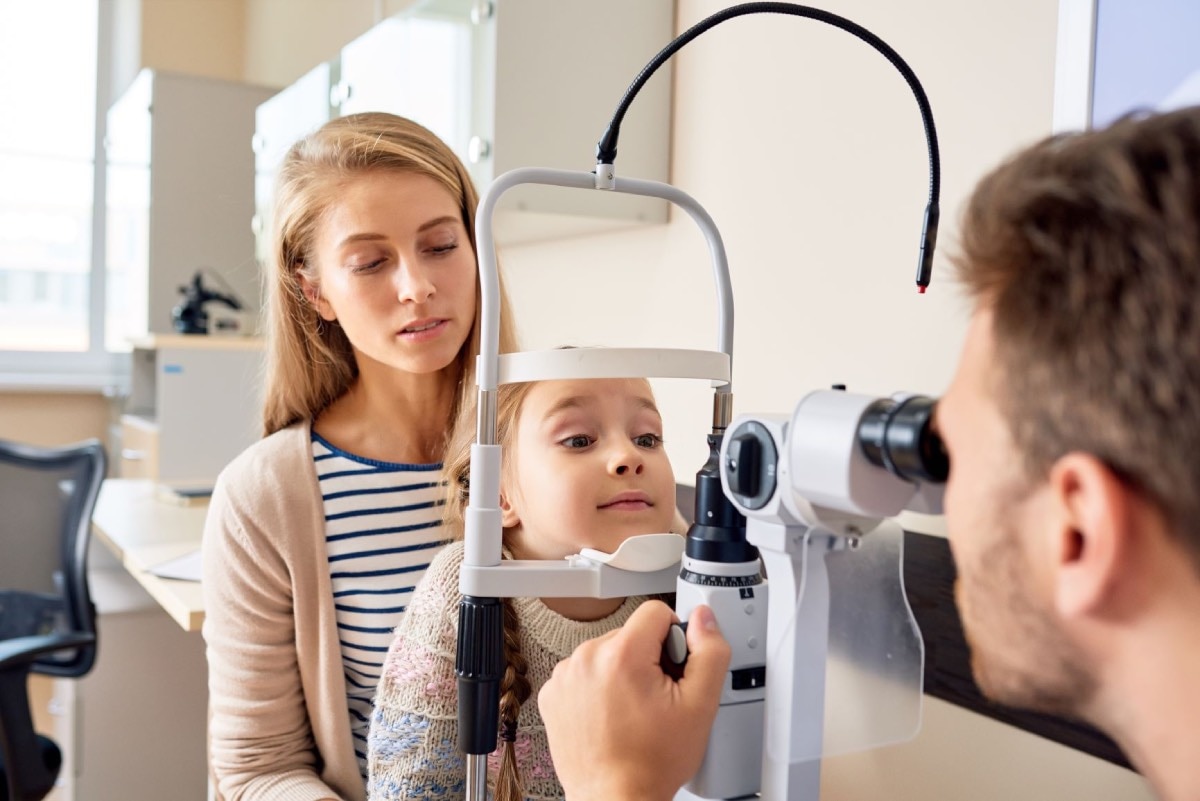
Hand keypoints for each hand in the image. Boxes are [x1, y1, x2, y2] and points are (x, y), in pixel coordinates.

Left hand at [539, 600, 730, 800]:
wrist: (614, 798)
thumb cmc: (652, 762)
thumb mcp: (700, 705)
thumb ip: (709, 652)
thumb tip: (702, 618)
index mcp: (622, 654)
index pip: (656, 612)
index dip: (674, 639)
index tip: (672, 672)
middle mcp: (587, 658)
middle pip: (631, 635)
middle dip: (648, 659)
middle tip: (655, 701)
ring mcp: (565, 676)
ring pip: (607, 652)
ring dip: (621, 673)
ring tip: (631, 712)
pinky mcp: (552, 693)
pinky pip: (583, 672)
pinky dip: (596, 688)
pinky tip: (609, 716)